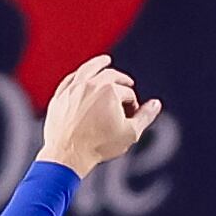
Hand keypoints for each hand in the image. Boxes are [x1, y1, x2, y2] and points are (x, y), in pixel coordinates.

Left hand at [38, 56, 160, 176]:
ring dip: (98, 63)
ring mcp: (73, 89)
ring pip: (87, 69)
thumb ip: (145, 116)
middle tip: (127, 83)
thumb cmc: (98, 146)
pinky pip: (70, 80)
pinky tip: (81, 76)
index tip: (131, 115)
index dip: (133, 104)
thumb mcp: (130, 133)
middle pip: (110, 75)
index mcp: (109, 90)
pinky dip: (78, 76)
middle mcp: (90, 84)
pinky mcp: (60, 97)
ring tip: (104, 60)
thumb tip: (156, 104)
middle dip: (121, 79)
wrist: (67, 155)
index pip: (127, 93)